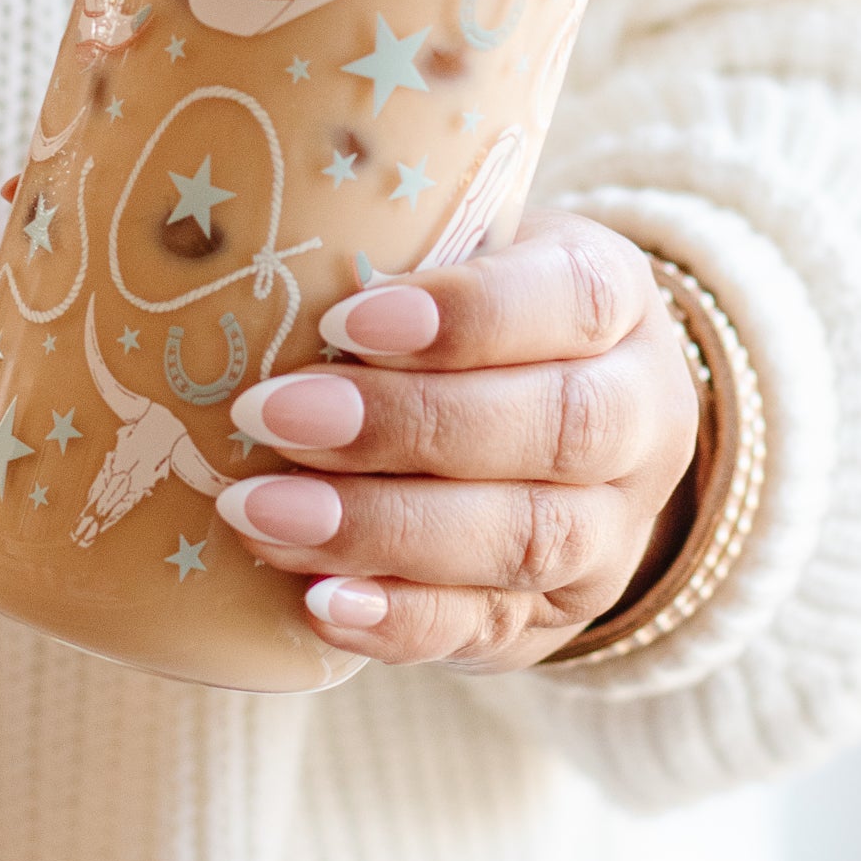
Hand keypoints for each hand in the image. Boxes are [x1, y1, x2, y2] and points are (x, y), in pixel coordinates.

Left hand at [212, 210, 701, 671]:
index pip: (574, 298)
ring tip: (262, 515)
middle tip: (270, 417)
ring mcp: (612, 529)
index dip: (468, 315)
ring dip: (383, 530)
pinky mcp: (557, 615)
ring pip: (525, 538)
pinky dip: (401, 620)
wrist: (568, 425)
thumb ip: (386, 239)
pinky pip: (490, 629)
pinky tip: (318, 601)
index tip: (343, 320)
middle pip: (553, 427)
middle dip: (403, 427)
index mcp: (621, 302)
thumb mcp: (467, 250)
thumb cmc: (476, 313)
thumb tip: (218, 230)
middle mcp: (642, 417)